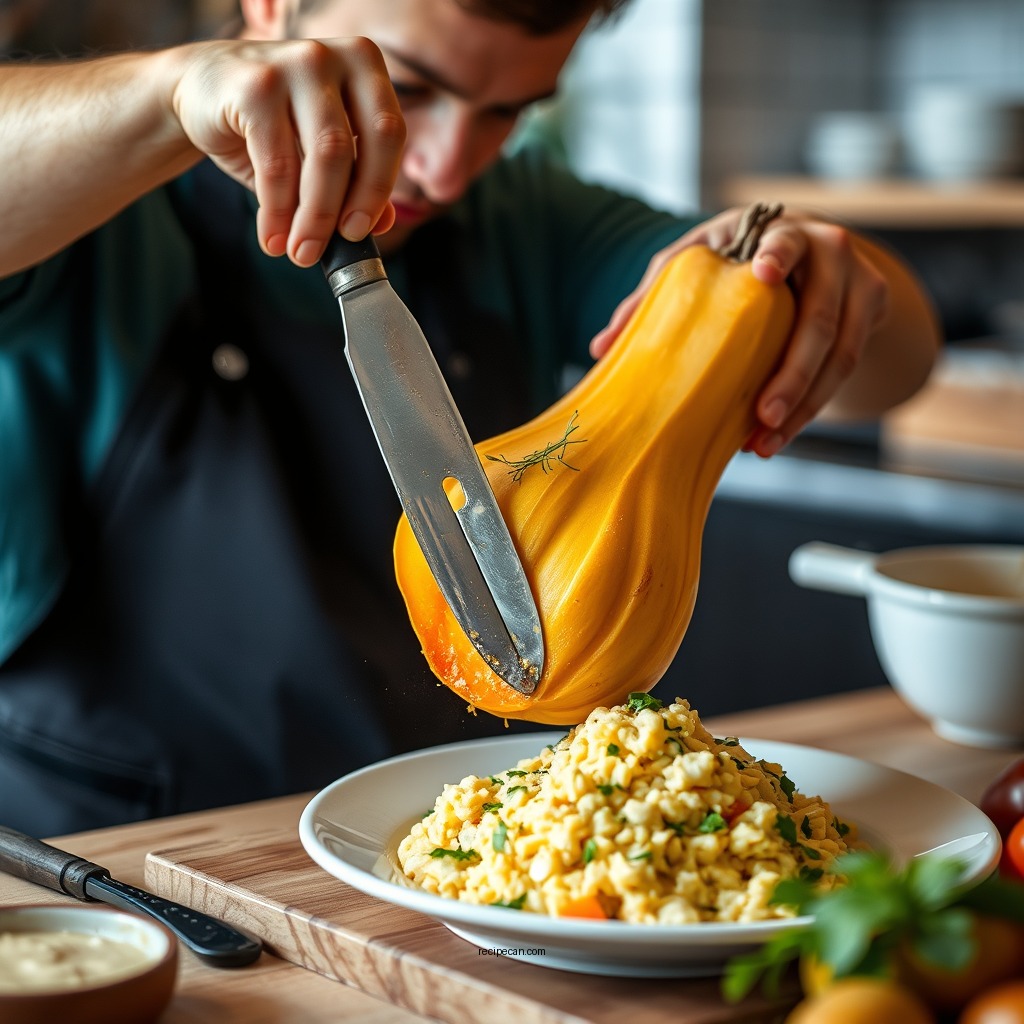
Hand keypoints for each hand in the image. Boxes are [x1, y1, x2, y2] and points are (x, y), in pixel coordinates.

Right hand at [171, 37, 404, 266]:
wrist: (201, 86)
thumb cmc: (274, 122)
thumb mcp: (319, 150)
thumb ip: (357, 179)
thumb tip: (387, 222)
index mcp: (365, 65)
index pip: (389, 133)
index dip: (378, 189)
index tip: (359, 232)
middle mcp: (333, 58)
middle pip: (351, 148)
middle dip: (339, 210)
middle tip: (323, 249)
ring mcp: (293, 64)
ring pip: (321, 157)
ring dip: (310, 218)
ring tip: (297, 251)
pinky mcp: (254, 84)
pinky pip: (276, 163)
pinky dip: (276, 210)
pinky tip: (271, 236)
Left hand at [589, 208, 889, 457]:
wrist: (810, 260)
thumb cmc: (736, 261)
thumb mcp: (695, 266)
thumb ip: (651, 299)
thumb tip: (599, 349)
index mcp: (779, 230)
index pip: (783, 239)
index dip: (778, 254)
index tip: (765, 275)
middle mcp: (828, 250)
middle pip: (819, 316)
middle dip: (792, 371)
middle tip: (761, 415)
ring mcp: (859, 283)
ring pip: (839, 354)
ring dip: (803, 404)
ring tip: (765, 443)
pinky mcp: (870, 315)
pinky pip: (844, 371)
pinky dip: (810, 409)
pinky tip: (777, 437)